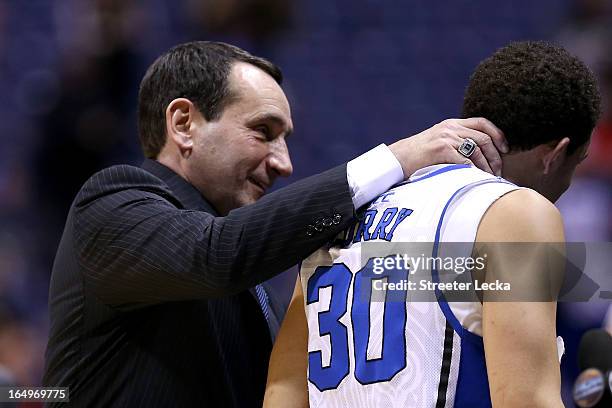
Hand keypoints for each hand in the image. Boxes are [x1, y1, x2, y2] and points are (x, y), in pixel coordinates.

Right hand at [389, 118, 508, 177]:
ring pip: (477, 150)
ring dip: (486, 167)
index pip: (482, 123)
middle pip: (484, 138)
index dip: (498, 134)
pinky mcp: (441, 149)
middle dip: (495, 157)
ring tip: (488, 179)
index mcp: (451, 124)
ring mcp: (446, 137)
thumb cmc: (417, 157)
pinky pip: (465, 160)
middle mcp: (450, 128)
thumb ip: (455, 142)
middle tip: (497, 172)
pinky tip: (475, 179)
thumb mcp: (437, 142)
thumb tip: (478, 156)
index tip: (505, 149)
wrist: (396, 160)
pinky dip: (473, 171)